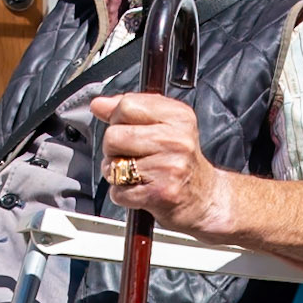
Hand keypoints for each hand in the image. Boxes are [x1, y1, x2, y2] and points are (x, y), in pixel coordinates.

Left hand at [90, 92, 227, 234]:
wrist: (204, 198)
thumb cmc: (180, 161)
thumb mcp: (164, 126)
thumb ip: (130, 111)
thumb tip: (99, 104)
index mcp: (178, 116)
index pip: (127, 105)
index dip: (118, 119)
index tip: (129, 129)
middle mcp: (177, 139)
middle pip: (113, 136)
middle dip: (113, 149)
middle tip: (132, 156)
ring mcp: (169, 167)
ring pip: (112, 165)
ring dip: (116, 174)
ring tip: (137, 174)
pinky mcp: (161, 193)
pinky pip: (119, 192)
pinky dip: (123, 195)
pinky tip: (141, 190)